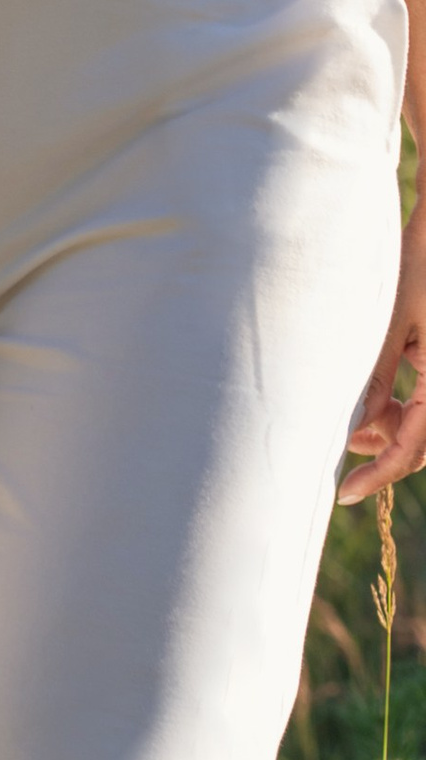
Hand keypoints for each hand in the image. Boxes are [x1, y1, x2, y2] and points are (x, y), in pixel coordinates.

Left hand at [344, 197, 425, 504]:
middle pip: (424, 441)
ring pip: (424, 419)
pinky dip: (400, 401)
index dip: (379, 474)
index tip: (345, 493)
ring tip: (351, 414)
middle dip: (384, 450)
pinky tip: (373, 394)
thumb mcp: (388, 326)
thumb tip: (356, 436)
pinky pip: (425, 395)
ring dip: (390, 425)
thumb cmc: (419, 266)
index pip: (415, 448)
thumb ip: (375, 381)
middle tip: (342, 446)